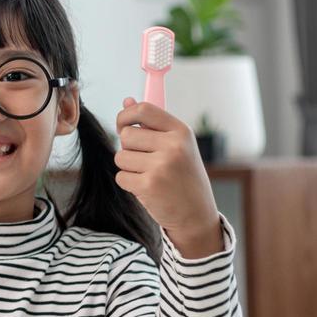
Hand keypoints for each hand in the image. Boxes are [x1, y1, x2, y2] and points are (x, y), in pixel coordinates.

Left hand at [114, 99, 223, 258]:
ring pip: (120, 157)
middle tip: (144, 161)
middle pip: (126, 135)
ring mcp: (161, 166)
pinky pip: (121, 176)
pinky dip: (129, 183)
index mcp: (181, 131)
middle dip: (128, 148)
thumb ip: (151, 124)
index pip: (143, 110)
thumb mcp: (177, 146)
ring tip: (149, 175)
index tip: (123, 126)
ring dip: (128, 167)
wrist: (196, 215)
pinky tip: (147, 188)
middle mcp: (173, 146)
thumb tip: (126, 101)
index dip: (125, 115)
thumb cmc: (183, 177)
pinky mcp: (149, 185)